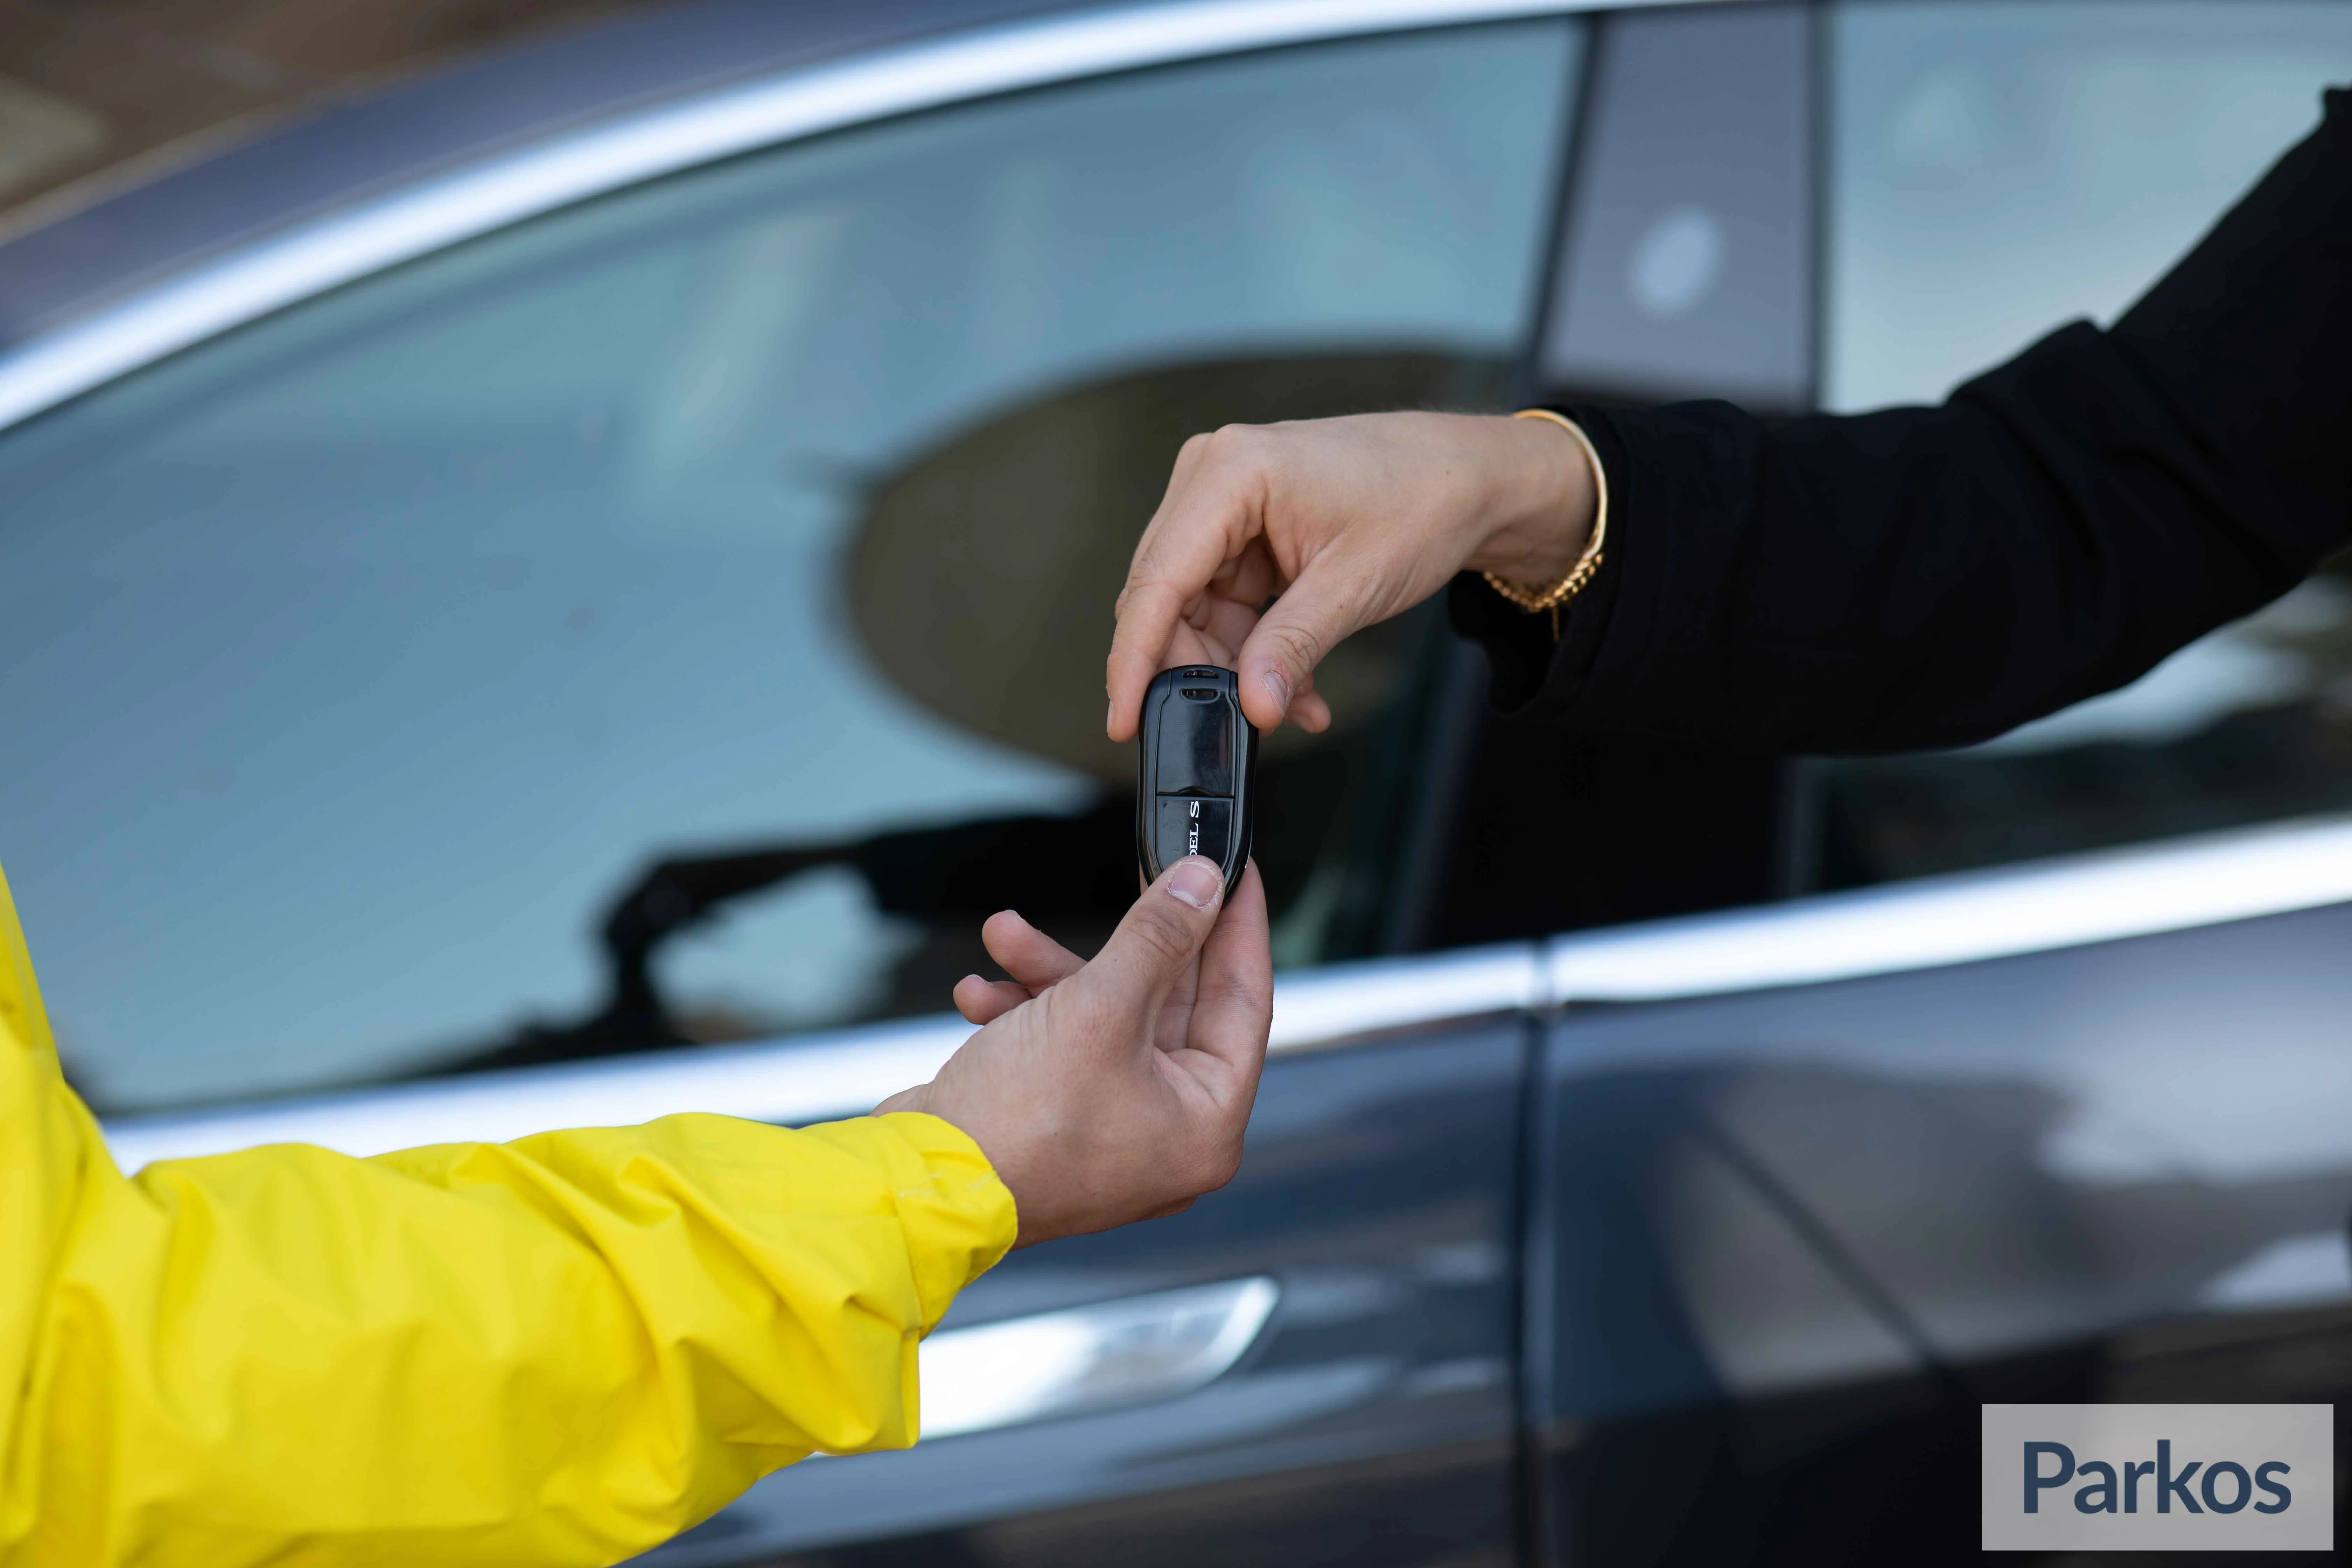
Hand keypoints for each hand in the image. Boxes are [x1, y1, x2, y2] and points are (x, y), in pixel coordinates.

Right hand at [875, 856, 1271, 1247]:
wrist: (916, 1186)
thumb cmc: (1015, 1130)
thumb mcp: (1098, 1008)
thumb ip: (1157, 937)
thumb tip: (1201, 884)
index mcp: (1205, 1123)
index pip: (1244, 1003)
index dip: (1237, 927)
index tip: (1235, 870)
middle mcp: (1166, 1131)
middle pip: (1171, 1004)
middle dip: (1129, 941)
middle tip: (1143, 874)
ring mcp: (1110, 1129)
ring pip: (1105, 1017)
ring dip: (1052, 972)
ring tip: (1009, 936)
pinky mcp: (1056, 1120)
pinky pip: (1061, 1045)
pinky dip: (1024, 1011)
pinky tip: (981, 994)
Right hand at [1105, 411, 1598, 739]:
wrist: (1467, 476)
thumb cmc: (1421, 503)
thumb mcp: (1355, 585)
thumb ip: (1292, 647)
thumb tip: (1252, 707)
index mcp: (1231, 473)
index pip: (1158, 581)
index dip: (1135, 660)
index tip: (1125, 721)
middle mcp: (1211, 478)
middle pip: (1165, 598)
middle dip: (1197, 671)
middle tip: (1236, 724)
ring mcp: (1223, 503)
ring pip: (1193, 610)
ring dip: (1236, 668)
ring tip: (1294, 704)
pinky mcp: (1240, 529)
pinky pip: (1226, 605)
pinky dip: (1256, 650)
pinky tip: (1296, 684)